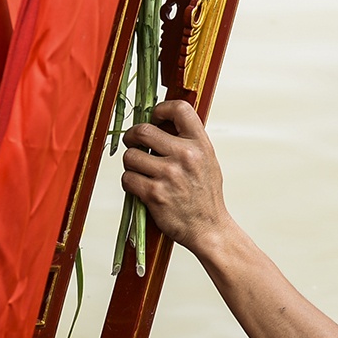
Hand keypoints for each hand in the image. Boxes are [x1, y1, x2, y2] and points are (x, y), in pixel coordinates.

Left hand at [121, 100, 232, 253]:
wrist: (209, 228)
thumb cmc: (205, 197)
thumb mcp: (207, 161)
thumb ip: (188, 142)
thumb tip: (161, 125)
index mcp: (200, 144)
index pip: (179, 109)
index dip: (161, 110)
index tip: (155, 117)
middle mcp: (185, 156)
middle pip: (143, 131)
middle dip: (132, 137)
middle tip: (133, 143)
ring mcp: (169, 175)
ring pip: (130, 156)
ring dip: (130, 164)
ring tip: (141, 171)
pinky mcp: (154, 193)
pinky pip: (127, 178)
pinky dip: (130, 182)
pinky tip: (141, 187)